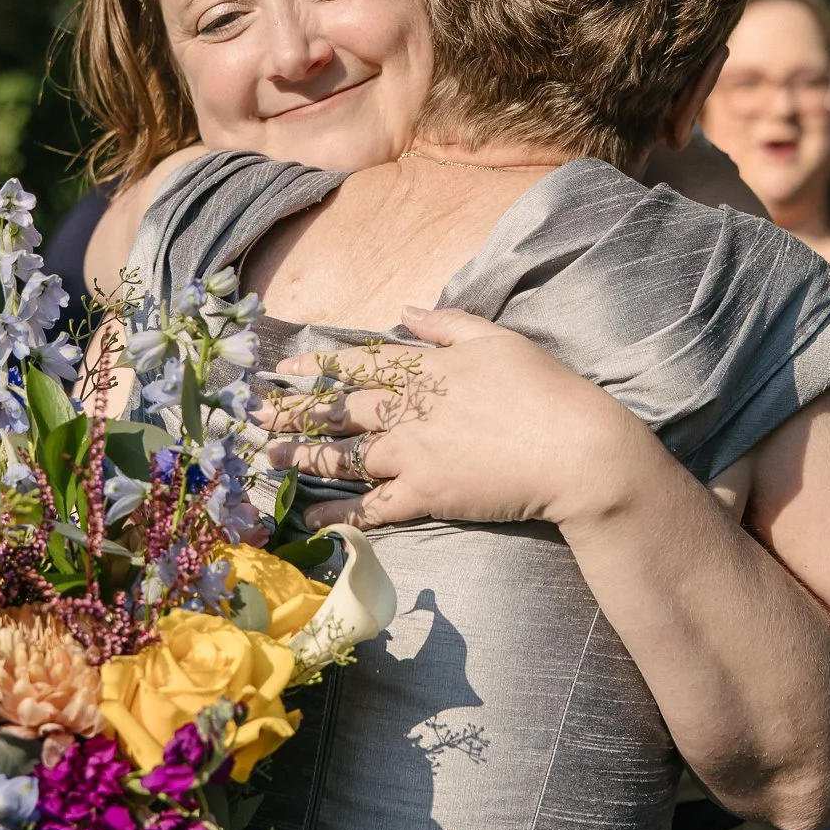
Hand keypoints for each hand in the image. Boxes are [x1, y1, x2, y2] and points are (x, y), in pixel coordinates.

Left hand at [257, 306, 647, 530]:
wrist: (575, 451)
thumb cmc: (545, 390)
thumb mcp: (497, 338)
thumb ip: (446, 322)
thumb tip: (404, 309)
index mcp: (425, 366)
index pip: (357, 361)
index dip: (315, 364)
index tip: (282, 367)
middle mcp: (408, 409)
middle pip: (336, 409)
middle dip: (291, 412)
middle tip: (253, 417)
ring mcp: (413, 455)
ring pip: (341, 457)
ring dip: (300, 459)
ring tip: (265, 462)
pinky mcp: (425, 497)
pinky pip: (369, 508)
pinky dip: (336, 515)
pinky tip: (308, 519)